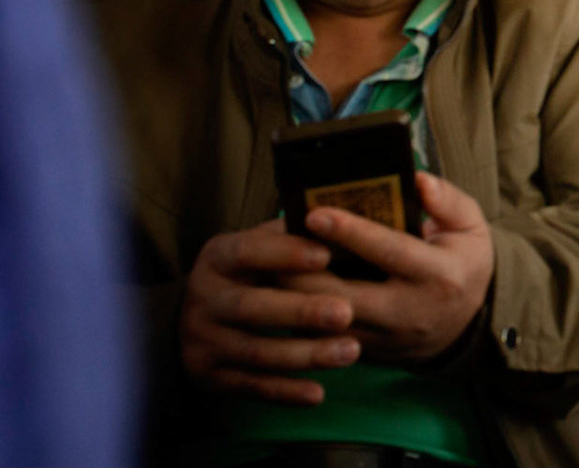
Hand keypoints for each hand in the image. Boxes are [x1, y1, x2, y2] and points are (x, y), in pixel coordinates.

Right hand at [180, 218, 359, 404]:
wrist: (195, 319)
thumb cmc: (249, 273)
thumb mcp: (257, 246)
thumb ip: (290, 235)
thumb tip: (339, 217)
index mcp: (218, 257)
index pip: (249, 251)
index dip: (286, 253)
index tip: (327, 254)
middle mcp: (204, 299)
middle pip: (253, 307)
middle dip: (301, 311)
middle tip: (347, 312)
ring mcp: (203, 340)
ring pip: (256, 351)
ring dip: (305, 354)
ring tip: (350, 352)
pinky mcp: (208, 376)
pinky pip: (250, 386)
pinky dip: (284, 392)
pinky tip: (317, 394)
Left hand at [281, 173, 494, 364]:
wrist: (468, 327)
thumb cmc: (464, 265)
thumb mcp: (472, 228)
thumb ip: (447, 200)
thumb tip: (417, 178)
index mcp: (439, 274)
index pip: (389, 251)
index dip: (351, 232)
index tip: (315, 213)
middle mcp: (410, 311)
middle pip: (343, 294)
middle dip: (303, 269)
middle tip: (274, 242)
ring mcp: (385, 338)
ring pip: (325, 321)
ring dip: (293, 295)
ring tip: (269, 265)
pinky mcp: (366, 353)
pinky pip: (321, 337)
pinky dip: (297, 315)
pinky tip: (279, 292)